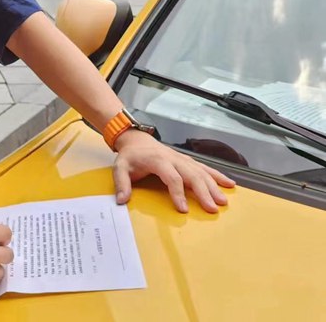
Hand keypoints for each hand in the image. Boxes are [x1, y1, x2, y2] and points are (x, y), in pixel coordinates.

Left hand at [113, 129, 235, 212]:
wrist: (136, 140)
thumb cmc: (130, 156)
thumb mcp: (120, 167)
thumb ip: (121, 183)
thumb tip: (122, 200)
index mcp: (159, 160)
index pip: (172, 177)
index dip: (178, 193)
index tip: (183, 209)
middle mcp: (174, 159)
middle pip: (192, 175)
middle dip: (203, 192)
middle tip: (212, 208)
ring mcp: (183, 159)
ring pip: (202, 171)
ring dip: (214, 185)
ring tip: (223, 201)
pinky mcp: (188, 161)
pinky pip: (205, 168)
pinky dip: (218, 175)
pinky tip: (230, 184)